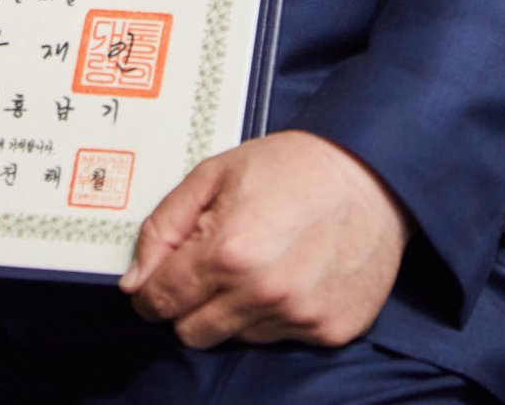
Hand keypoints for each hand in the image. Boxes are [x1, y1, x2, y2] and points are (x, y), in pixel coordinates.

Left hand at [119, 130, 409, 348]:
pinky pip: (280, 339)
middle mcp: (262, 293)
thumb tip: (133, 282)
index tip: (156, 284)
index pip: (162, 301)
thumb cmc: (291, 166)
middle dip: (190, 304)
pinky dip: (277, 314)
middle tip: (212, 266)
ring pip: (235, 337)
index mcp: (227, 252)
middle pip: (192, 332)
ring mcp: (299, 317)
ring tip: (261, 260)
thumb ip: (165, 227)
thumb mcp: (214, 174)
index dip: (151, 291)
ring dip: (235, 308)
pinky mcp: (330, 331)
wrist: (371, 173)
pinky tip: (292, 273)